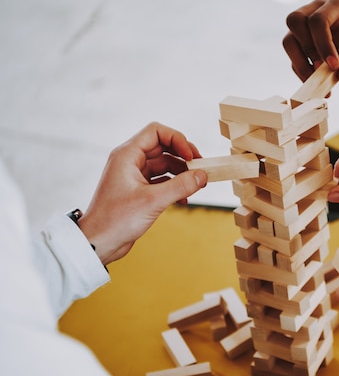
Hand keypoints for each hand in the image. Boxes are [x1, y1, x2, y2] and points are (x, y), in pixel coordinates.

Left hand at [78, 122, 207, 264]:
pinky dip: (174, 186)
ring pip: (164, 165)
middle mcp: (130, 161)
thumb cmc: (115, 220)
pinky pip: (162, 181)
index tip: (191, 156)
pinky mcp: (139, 190)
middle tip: (200, 168)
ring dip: (181, 173)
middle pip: (163, 147)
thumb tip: (202, 175)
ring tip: (196, 185)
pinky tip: (184, 200)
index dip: (177, 140)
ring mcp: (134, 176)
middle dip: (184, 156)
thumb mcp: (153, 201)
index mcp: (127, 155)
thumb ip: (180, 186)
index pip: (156, 132)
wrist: (98, 242)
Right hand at [283, 0, 338, 82]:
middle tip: (321, 69)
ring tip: (317, 80)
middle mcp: (314, 10)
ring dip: (300, 64)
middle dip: (307, 49)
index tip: (334, 66)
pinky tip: (316, 82)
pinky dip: (302, 71)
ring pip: (288, 40)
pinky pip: (293, 57)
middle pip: (295, 21)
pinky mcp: (298, 40)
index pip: (318, 20)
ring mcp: (303, 24)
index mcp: (335, 6)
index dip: (322, 44)